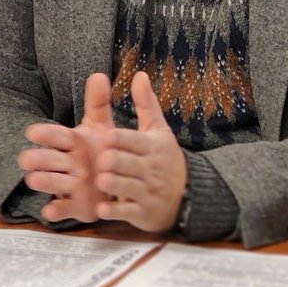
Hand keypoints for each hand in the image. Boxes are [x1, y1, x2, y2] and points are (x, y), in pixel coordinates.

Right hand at [18, 73, 113, 222]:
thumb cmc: (101, 149)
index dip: (46, 134)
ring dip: (44, 181)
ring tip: (33, 180)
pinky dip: (56, 211)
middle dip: (39, 159)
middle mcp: (67, 164)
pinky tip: (50, 212)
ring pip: (53, 183)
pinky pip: (63, 210)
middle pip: (51, 160)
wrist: (113, 180)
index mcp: (72, 143)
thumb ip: (98, 103)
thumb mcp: (102, 125)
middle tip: (25, 158)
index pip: (57, 136)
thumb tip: (99, 74)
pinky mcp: (74, 207)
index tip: (32, 131)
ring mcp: (68, 186)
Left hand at [95, 71, 186, 231]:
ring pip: (129, 188)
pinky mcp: (142, 212)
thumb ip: (146, 104)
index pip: (137, 141)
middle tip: (102, 160)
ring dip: (115, 185)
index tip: (108, 135)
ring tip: (101, 181)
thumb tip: (139, 74)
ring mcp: (147, 192)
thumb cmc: (165, 158)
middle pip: (131, 164)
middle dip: (117, 162)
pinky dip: (115, 212)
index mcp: (153, 147)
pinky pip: (128, 212)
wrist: (186, 195)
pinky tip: (102, 210)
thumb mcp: (159, 130)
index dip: (123, 140)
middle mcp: (151, 169)